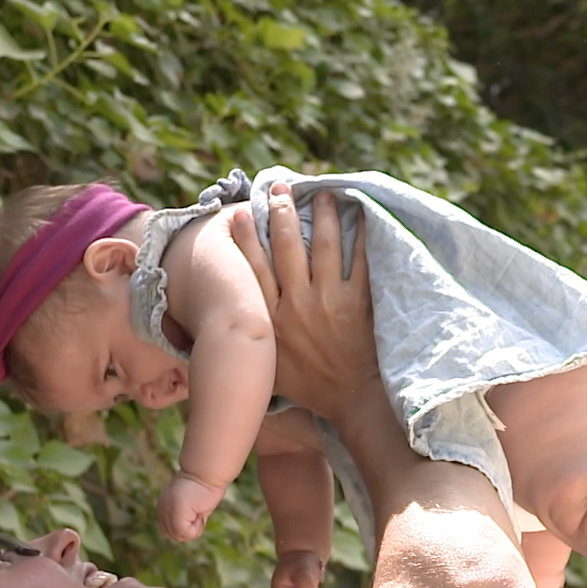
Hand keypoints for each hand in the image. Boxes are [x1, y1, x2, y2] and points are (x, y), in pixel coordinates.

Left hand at [159, 472, 226, 541]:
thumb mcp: (194, 506)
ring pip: (179, 535)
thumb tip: (185, 534)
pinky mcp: (175, 512)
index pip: (169, 530)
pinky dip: (197, 527)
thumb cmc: (207, 487)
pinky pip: (185, 533)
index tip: (195, 511)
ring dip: (194, 528)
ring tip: (198, 510)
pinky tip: (200, 511)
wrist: (208, 473)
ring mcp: (167, 510)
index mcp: (164, 504)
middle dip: (188, 529)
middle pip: (172, 534)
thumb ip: (186, 518)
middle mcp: (162, 507)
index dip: (185, 527)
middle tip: (198, 512)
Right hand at [230, 184, 378, 423]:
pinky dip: (361, 237)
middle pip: (287, 248)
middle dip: (282, 213)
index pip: (254, 269)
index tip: (241, 212)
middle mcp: (297, 305)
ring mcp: (328, 301)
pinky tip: (361, 216)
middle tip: (281, 187)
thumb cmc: (308, 386)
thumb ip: (252, 341)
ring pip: (323, 247)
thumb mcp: (268, 367)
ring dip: (322, 216)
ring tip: (322, 194)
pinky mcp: (357, 303)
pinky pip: (360, 262)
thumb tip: (225, 329)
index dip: (247, 238)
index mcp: (272, 319)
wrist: (351, 400)